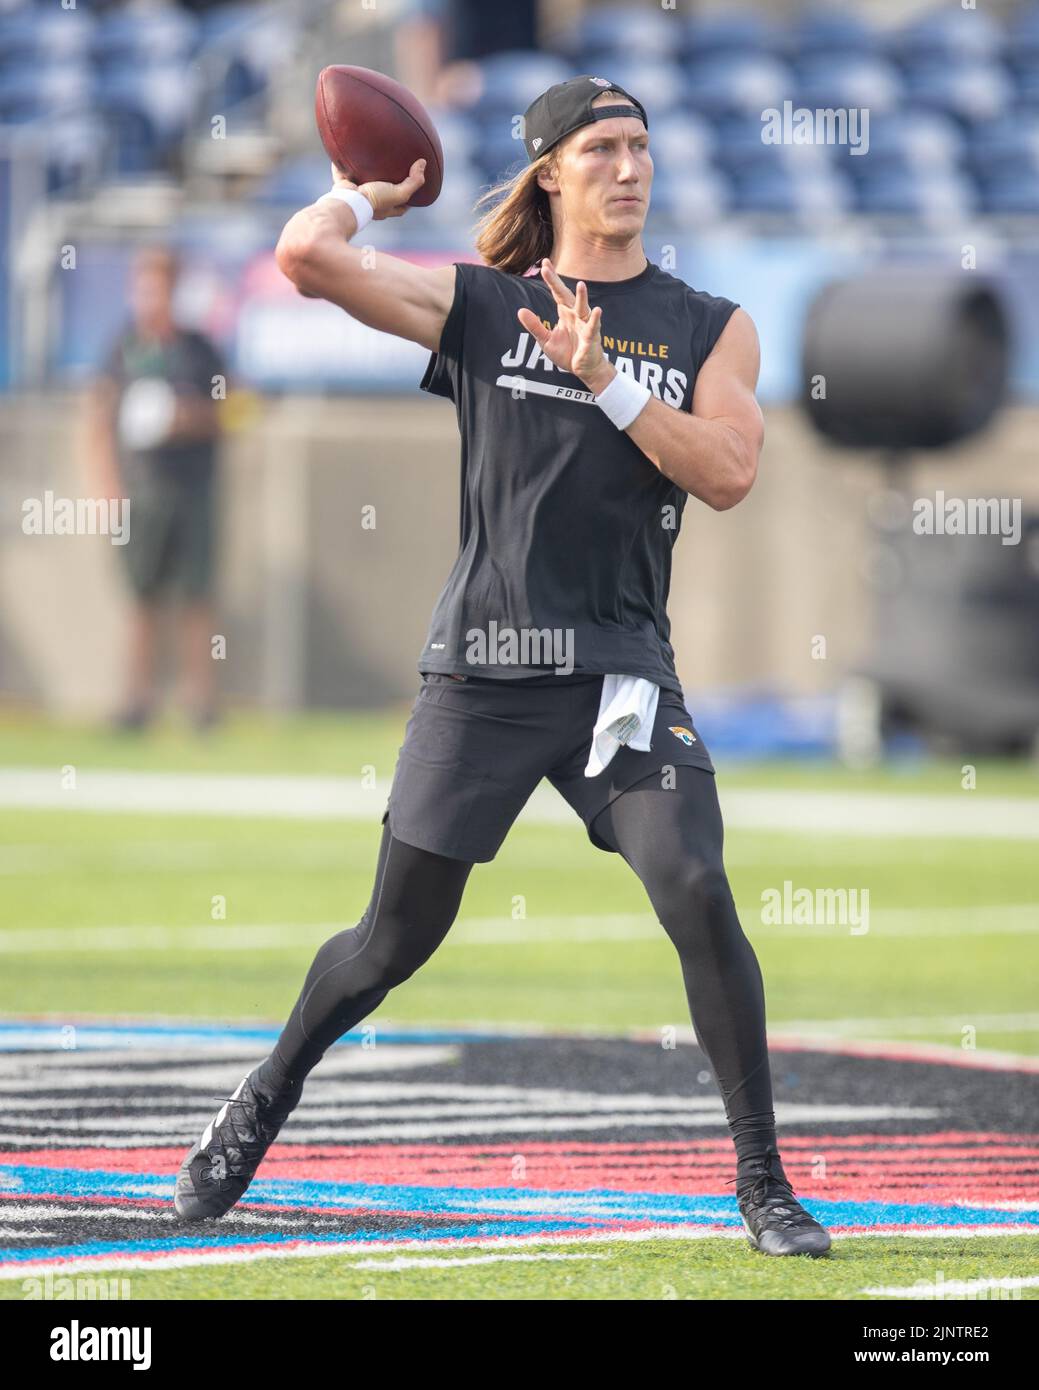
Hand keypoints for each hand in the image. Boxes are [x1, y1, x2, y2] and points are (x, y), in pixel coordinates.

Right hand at [329, 158, 425, 220]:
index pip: (401, 207)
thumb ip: (413, 181)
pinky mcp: (343, 187)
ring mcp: (356, 196)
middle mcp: (371, 204)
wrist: (349, 202)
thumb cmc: (375, 201)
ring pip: (362, 184)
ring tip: (369, 161)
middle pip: (382, 195)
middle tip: (390, 172)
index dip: (408, 199)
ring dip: (364, 175)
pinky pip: (342, 173)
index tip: (413, 188)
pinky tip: (344, 153)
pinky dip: (341, 165)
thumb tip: (423, 164)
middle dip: (386, 186)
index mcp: (385, 209)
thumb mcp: (399, 193)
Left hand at [516, 258, 610, 386]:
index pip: (556, 292)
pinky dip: (595, 319)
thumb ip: (535, 325)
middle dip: (556, 282)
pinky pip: (593, 327)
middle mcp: (575, 315)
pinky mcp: (591, 337)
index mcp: (564, 313)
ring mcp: (585, 324)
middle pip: (565, 295)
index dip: (551, 278)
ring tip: (580, 285)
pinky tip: (597, 311)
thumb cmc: (567, 352)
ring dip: (582, 297)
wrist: (583, 370)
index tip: (544, 263)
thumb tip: (520, 311)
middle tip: (547, 267)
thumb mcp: (545, 340)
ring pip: (583, 308)